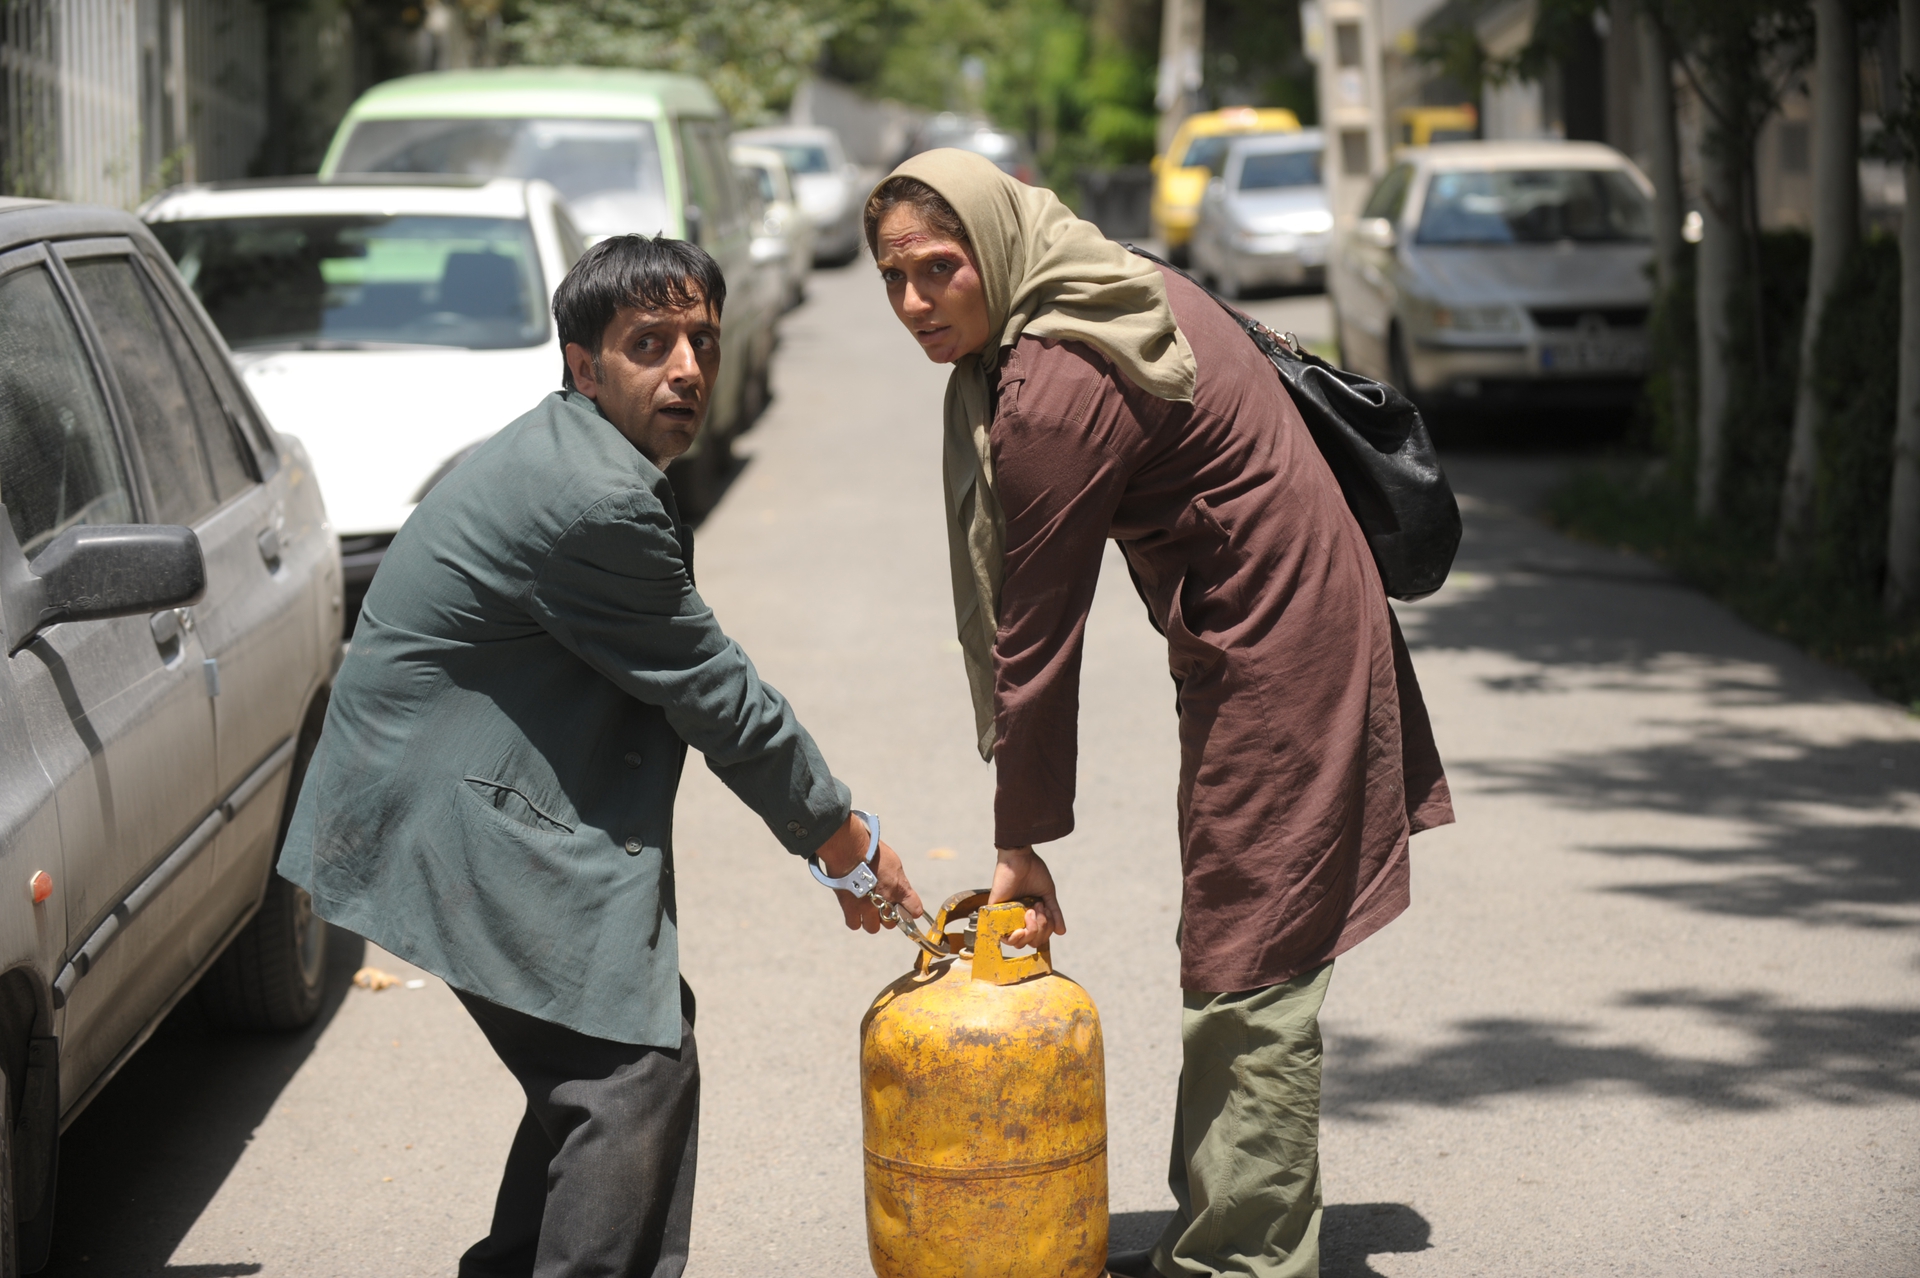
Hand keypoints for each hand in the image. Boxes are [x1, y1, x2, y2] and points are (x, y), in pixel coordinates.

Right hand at [814, 811, 924, 933]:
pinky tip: (854, 909)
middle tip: (880, 905)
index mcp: (900, 888)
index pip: (915, 910)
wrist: (850, 849)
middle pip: (891, 923)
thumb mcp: (893, 863)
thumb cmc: (872, 851)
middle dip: (887, 916)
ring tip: (866, 909)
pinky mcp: (850, 908)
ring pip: (873, 928)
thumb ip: (898, 881)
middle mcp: (886, 901)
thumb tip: (898, 889)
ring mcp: (868, 907)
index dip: (911, 911)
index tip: (908, 909)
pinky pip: (855, 924)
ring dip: (871, 921)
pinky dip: (855, 919)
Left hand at [987, 845, 1064, 948]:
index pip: (1039, 936)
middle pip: (1031, 941)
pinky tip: (1021, 929)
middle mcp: (1018, 918)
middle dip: (1041, 929)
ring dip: (1032, 931)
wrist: (1020, 858)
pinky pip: (1004, 937)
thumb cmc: (1033, 871)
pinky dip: (1015, 937)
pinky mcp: (996, 915)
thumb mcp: (1047, 894)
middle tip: (1039, 907)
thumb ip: (1054, 913)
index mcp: (1030, 914)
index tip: (1046, 909)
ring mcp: (1007, 918)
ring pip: (1019, 942)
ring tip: (1031, 911)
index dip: (1046, 930)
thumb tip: (1061, 932)